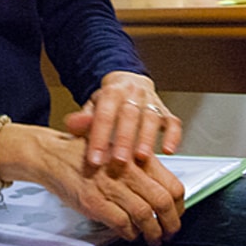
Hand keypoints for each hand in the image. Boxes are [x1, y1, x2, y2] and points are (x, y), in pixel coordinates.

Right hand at [0, 122, 185, 245]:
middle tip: (170, 233)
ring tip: (154, 240)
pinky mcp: (94, 202)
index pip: (172, 184)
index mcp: (136, 157)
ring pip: (145, 216)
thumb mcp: (118, 151)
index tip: (177, 214)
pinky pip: (121, 224)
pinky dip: (130, 233)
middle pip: (163, 202)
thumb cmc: (85, 153)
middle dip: (171, 224)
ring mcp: (110, 187)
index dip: (179, 206)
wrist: (52, 154)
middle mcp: (127, 170)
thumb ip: (140, 167)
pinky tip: (130, 235)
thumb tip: (163, 190)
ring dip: (153, 233)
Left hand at [64, 71, 182, 166]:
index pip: (104, 114)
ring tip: (142, 158)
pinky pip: (173, 122)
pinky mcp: (165, 111)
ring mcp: (151, 102)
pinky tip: (168, 151)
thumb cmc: (108, 102)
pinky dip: (173, 136)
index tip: (94, 160)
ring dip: (147, 138)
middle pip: (129, 114)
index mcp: (112, 92)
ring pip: (151, 117)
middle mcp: (133, 94)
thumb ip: (82, 119)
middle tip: (118, 161)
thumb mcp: (91, 106)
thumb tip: (72, 125)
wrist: (128, 84)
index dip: (99, 137)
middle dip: (124, 139)